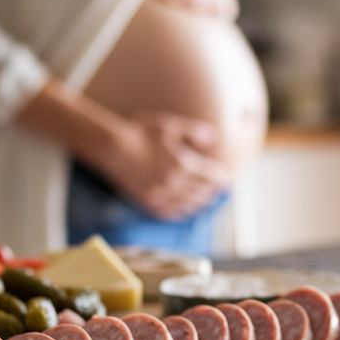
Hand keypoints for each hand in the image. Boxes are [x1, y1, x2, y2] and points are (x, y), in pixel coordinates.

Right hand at [98, 112, 231, 220]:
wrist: (112, 147)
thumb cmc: (141, 133)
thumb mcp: (171, 126)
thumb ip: (195, 132)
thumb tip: (213, 139)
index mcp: (182, 165)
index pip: (210, 176)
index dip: (221, 177)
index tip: (227, 177)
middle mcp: (174, 184)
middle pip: (202, 192)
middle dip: (212, 190)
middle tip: (219, 188)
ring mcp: (160, 196)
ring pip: (188, 205)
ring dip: (200, 202)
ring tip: (206, 198)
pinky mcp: (147, 202)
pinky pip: (170, 213)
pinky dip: (182, 211)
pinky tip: (185, 209)